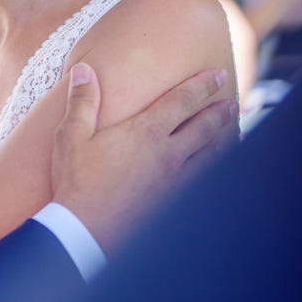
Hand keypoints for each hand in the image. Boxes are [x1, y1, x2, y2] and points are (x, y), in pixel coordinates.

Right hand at [52, 63, 236, 253]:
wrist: (85, 231)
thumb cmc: (76, 182)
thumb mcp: (71, 136)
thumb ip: (82, 101)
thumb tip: (84, 70)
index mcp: (146, 132)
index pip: (184, 100)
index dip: (204, 84)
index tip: (219, 75)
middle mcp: (168, 154)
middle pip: (205, 127)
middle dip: (220, 112)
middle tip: (230, 102)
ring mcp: (174, 181)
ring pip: (210, 156)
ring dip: (221, 141)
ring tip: (228, 132)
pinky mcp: (172, 202)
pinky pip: (201, 182)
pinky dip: (212, 171)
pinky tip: (211, 173)